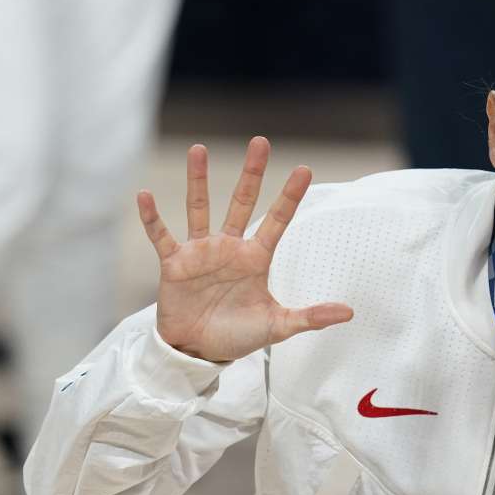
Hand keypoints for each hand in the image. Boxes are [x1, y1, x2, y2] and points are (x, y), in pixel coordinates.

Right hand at [137, 136, 352, 361]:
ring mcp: (200, 252)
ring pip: (199, 208)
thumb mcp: (278, 326)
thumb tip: (349, 312)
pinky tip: (145, 195)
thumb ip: (310, 316)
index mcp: (256, 258)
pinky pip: (160, 236)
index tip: (304, 169)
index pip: (278, 220)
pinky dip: (152, 218)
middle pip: (241, 202)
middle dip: (251, 174)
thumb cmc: (238, 336)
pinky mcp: (174, 264)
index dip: (290, 196)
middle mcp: (229, 247)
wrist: (199, 352)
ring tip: (199, 149)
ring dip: (197, 181)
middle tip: (260, 142)